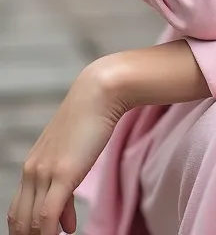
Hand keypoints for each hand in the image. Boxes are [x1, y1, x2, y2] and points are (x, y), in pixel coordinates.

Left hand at [7, 62, 128, 234]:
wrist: (99, 94)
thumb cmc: (89, 123)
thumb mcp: (73, 160)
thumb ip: (65, 193)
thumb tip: (66, 225)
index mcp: (32, 166)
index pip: (16, 211)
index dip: (23, 231)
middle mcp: (32, 170)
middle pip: (18, 220)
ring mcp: (45, 172)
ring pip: (30, 221)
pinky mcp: (62, 174)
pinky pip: (47, 215)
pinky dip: (49, 233)